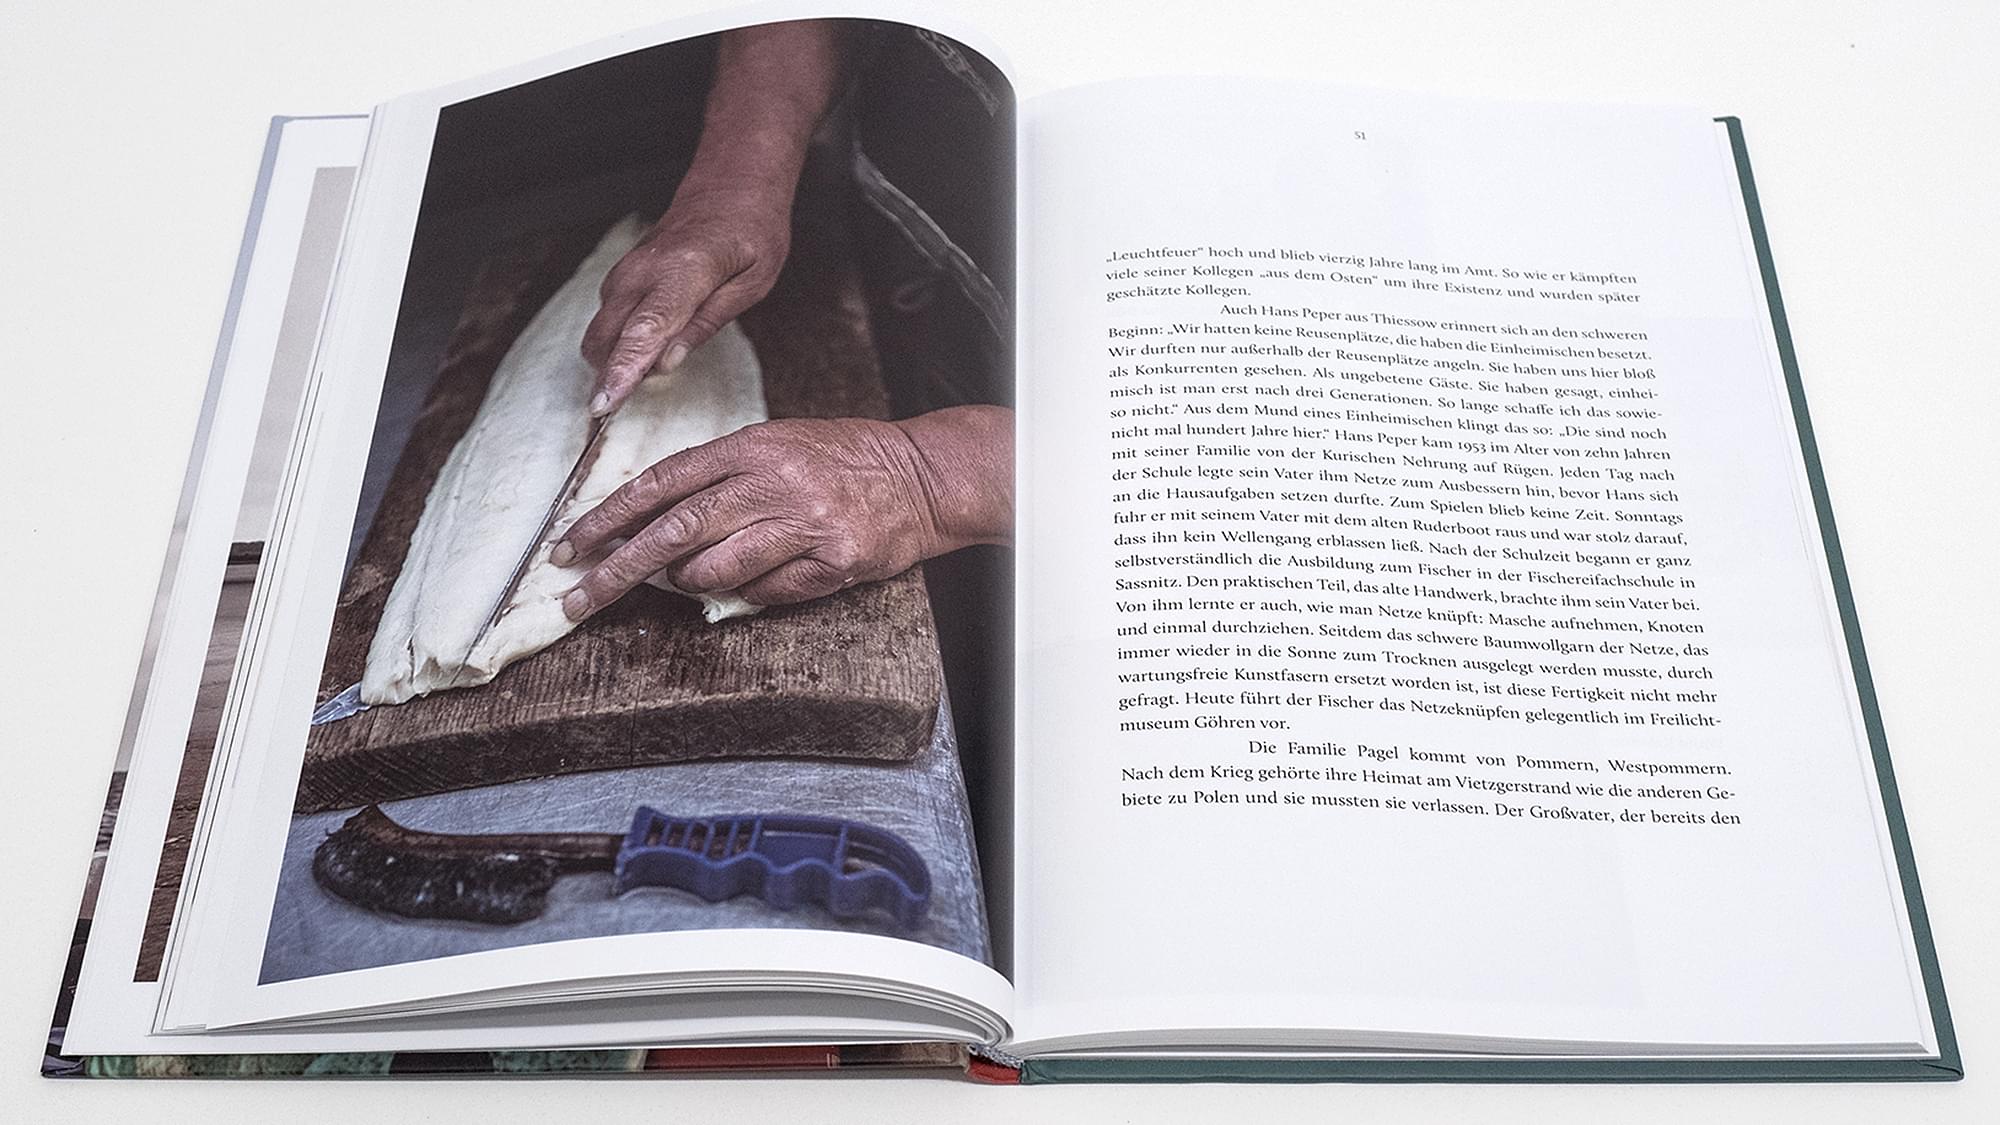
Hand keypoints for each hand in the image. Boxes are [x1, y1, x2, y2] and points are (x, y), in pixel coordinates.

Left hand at [553, 406, 1012, 618]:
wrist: (925, 477)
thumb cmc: (846, 459)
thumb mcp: (779, 444)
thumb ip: (722, 477)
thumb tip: (657, 524)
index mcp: (754, 445)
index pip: (663, 482)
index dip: (610, 516)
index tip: (571, 545)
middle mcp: (775, 482)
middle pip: (675, 531)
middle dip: (618, 568)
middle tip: (576, 597)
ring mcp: (805, 524)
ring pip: (716, 570)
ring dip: (687, 583)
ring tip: (679, 583)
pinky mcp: (832, 562)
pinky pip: (766, 592)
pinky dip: (745, 594)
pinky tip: (744, 584)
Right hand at [579, 183, 791, 415]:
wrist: (730, 188)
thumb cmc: (750, 233)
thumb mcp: (751, 284)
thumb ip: (705, 324)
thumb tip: (666, 363)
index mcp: (685, 271)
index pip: (644, 330)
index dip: (622, 370)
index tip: (605, 404)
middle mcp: (645, 270)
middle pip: (608, 336)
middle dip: (610, 376)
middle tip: (629, 406)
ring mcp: (628, 270)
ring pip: (601, 330)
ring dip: (613, 360)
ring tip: (643, 377)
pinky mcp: (622, 274)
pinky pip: (607, 317)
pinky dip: (617, 342)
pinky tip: (644, 351)